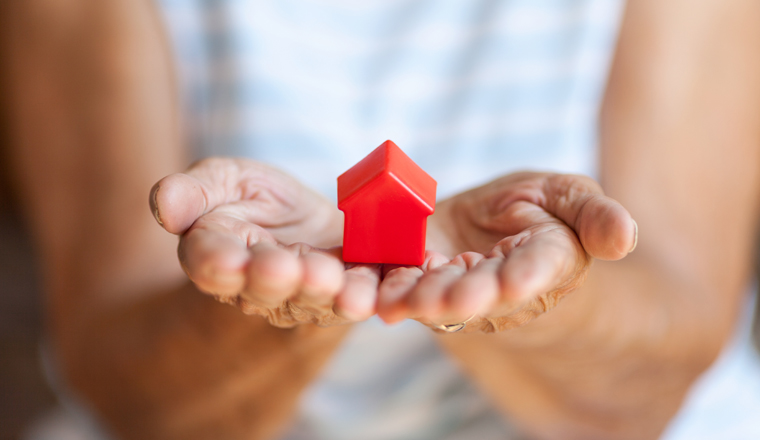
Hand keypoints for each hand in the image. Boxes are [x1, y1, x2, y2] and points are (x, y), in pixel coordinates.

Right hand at [150, 158, 378, 326]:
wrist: (308, 222)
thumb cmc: (256, 199)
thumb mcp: (223, 180)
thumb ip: (193, 191)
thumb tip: (162, 203)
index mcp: (218, 256)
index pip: (209, 263)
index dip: (216, 263)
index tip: (225, 260)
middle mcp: (259, 286)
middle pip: (263, 287)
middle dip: (274, 278)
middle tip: (284, 268)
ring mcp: (305, 295)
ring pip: (311, 299)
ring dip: (323, 292)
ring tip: (332, 282)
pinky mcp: (346, 293)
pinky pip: (357, 299)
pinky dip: (366, 298)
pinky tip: (371, 299)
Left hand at [377, 172, 636, 332]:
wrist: (488, 218)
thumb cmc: (537, 204)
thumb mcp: (567, 194)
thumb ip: (595, 216)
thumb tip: (626, 239)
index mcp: (548, 260)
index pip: (540, 269)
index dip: (527, 276)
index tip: (515, 283)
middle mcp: (505, 287)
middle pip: (485, 292)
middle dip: (467, 296)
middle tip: (453, 301)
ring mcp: (462, 290)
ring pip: (443, 298)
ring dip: (424, 301)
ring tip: (405, 303)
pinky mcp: (424, 284)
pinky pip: (408, 289)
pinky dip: (393, 292)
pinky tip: (379, 297)